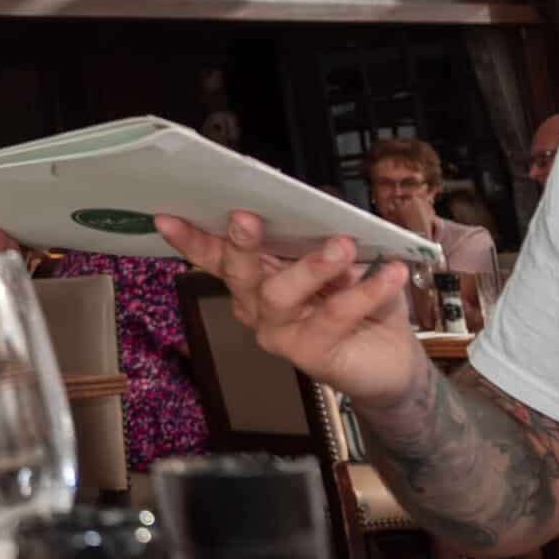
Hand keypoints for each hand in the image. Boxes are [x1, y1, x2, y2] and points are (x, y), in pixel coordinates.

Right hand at [156, 211, 426, 408]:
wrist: (392, 359)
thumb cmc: (358, 300)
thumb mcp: (340, 259)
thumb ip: (321, 235)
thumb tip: (319, 199)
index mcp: (255, 278)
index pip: (216, 256)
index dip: (190, 238)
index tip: (167, 217)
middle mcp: (257, 307)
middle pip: (238, 274)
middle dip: (239, 244)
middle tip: (246, 217)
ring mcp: (279, 334)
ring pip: (280, 295)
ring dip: (311, 266)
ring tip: (342, 244)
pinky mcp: (310, 355)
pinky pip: (334, 316)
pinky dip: (366, 290)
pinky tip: (391, 272)